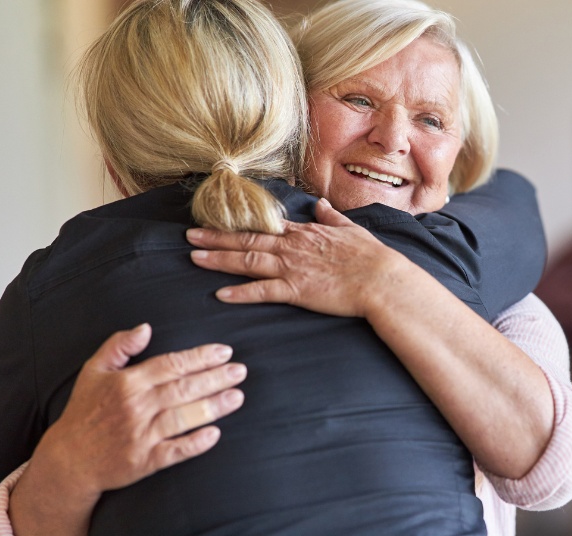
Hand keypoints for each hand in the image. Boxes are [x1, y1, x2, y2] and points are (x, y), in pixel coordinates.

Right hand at [29, 324, 245, 502]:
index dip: (200, 357)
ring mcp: (140, 436)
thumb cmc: (84, 411)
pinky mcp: (143, 462)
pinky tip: (215, 435)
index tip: (225, 352)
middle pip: (183, 389)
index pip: (170, 365)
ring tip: (238, 397)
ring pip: (182, 418)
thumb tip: (145, 327)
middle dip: (215, 378)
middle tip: (241, 371)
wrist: (69, 460)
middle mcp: (135, 407)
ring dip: (212, 407)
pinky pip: (174, 451)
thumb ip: (118, 346)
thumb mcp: (93, 372)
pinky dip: (194, 444)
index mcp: (126, 383)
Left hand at [187, 198, 409, 317]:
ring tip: (195, 258)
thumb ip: (332, 217)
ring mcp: (293, 268)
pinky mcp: (297, 290)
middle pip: (247, 240)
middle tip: (190, 236)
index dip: (238, 225)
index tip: (218, 221)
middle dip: (216, 238)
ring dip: (219, 259)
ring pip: (248, 261)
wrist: (382, 279)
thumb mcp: (351, 230)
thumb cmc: (371, 257)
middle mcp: (293, 247)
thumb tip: (321, 205)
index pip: (265, 226)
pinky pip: (263, 291)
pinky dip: (241, 293)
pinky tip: (221, 294)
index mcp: (305, 233)